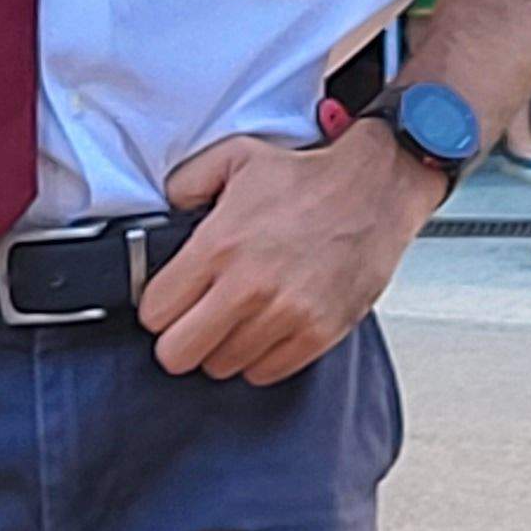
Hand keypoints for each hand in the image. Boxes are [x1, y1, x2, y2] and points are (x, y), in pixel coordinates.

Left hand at [142, 124, 435, 383]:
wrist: (376, 188)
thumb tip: (163, 214)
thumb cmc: (309, 177)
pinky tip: (268, 324)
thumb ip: (185, 184)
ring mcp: (285, 315)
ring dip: (223, 345)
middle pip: (178, 355)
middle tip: (197, 317)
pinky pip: (265, 373)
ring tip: (240, 314)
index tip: (172, 299)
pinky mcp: (317, 334)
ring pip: (221, 367)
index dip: (159, 307)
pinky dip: (261, 355)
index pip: (154, 314)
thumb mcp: (234, 157)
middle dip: (181, 337)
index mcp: (219, 246)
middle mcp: (248, 287)